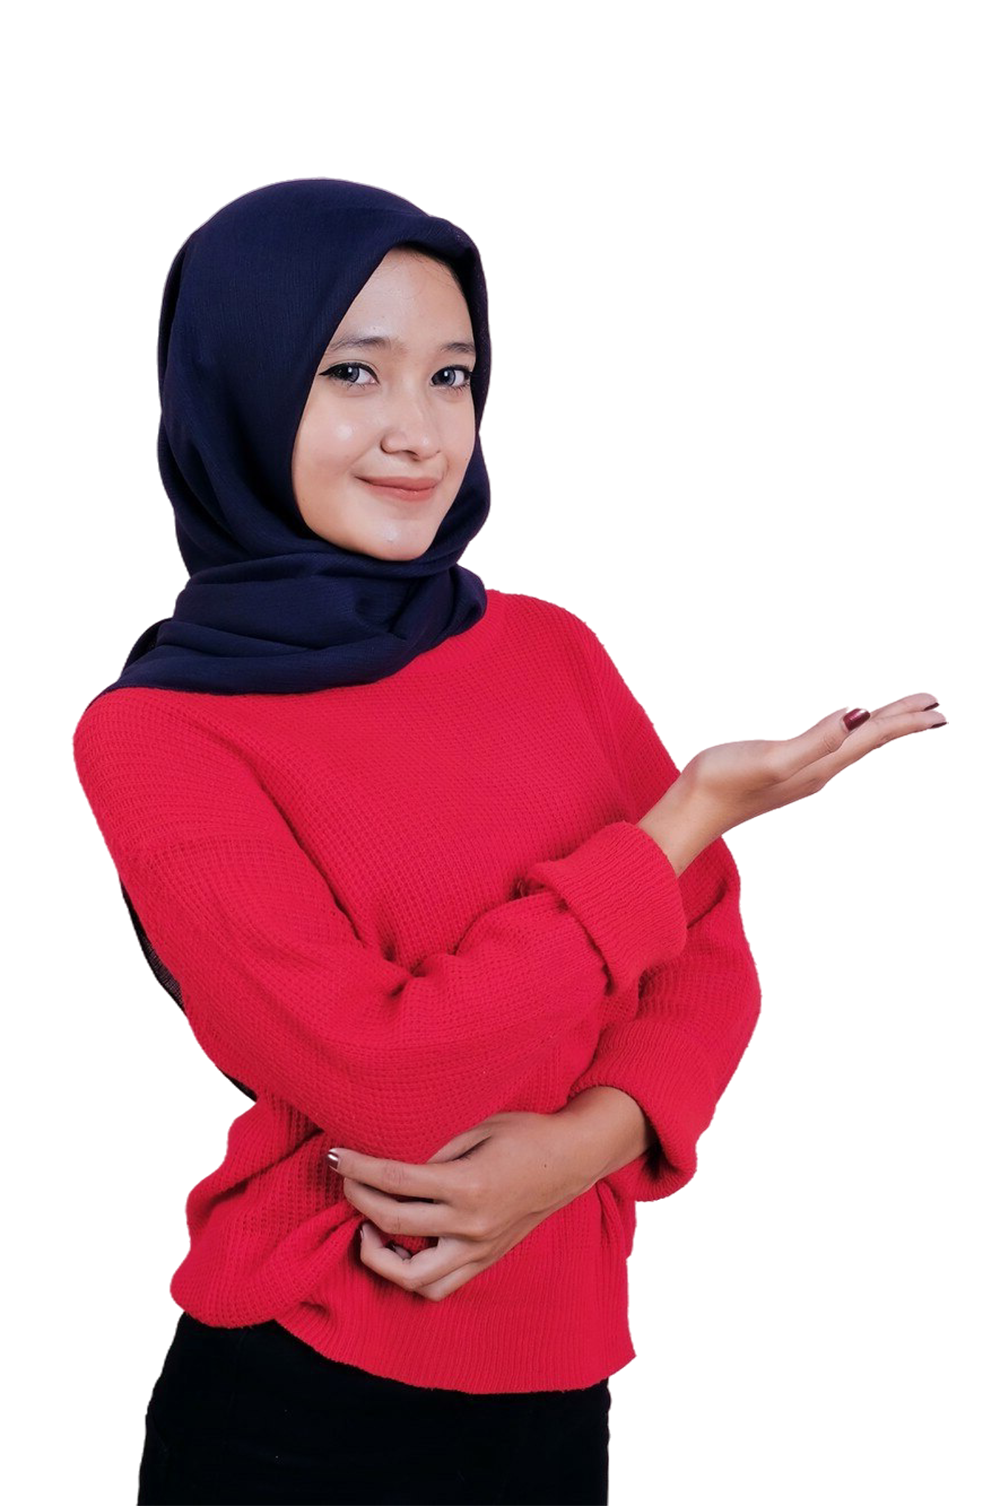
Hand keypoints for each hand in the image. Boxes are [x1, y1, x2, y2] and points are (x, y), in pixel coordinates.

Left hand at [327, 1111, 596, 1301]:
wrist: (572, 1159)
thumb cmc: (525, 1134)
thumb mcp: (476, 1128)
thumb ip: (434, 1152)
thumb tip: (391, 1166)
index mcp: (467, 1184)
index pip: (395, 1181)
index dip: (357, 1168)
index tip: (335, 1156)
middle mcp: (471, 1224)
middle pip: (393, 1223)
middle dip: (359, 1199)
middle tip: (346, 1180)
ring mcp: (479, 1248)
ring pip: (414, 1276)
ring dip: (380, 1256)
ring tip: (369, 1229)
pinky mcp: (486, 1259)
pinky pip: (441, 1285)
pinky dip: (412, 1276)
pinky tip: (401, 1249)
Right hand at [647, 694, 948, 853]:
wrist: (696, 807)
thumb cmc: (728, 782)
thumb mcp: (774, 760)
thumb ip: (816, 740)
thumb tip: (858, 715)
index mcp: (823, 764)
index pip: (874, 736)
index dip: (906, 719)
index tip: (937, 704)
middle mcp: (821, 768)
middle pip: (872, 740)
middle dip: (905, 721)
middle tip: (937, 704)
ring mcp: (805, 769)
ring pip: (857, 743)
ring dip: (883, 727)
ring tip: (904, 714)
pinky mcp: (789, 766)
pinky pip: (835, 745)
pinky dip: (854, 733)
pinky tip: (850, 730)